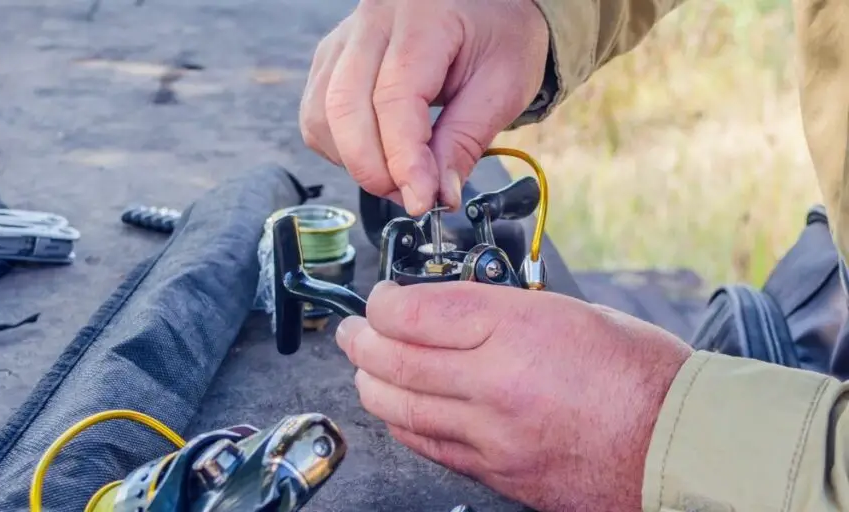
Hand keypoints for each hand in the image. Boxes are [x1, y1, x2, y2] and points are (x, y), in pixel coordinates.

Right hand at [300, 0, 549, 214]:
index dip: (403, 160)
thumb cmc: (500, 34)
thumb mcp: (503, 86)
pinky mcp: (332, 58)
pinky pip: (316, 114)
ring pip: (321, 115)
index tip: (421, 201)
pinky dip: (340, 148)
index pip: (394, 100)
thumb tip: (436, 196)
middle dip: (374, 169)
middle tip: (412, 196)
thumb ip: (465, 141)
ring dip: (354, 161)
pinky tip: (376, 153)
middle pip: (345, 108)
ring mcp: (345, 38)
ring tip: (398, 176)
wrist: (485, 5)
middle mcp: (373, 21)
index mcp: (423, 18)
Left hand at [335, 281, 692, 510]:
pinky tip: (397, 408)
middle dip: (360, 341)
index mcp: (517, 331)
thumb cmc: (641, 375)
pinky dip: (402, 422)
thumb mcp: (569, 312)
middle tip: (353, 331)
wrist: (678, 446)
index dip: (383, 302)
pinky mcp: (495, 472)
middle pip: (393, 360)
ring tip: (365, 367)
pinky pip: (427, 444)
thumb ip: (501, 311)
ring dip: (370, 382)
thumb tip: (448, 311)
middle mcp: (495, 383)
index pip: (415, 312)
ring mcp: (491, 435)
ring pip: (398, 407)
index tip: (380, 299)